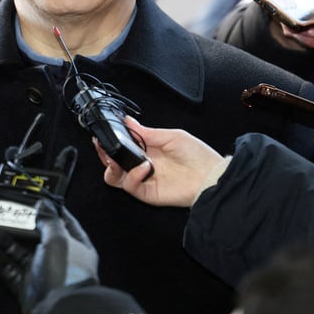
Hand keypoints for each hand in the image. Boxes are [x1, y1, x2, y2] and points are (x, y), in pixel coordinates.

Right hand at [0, 200, 98, 313]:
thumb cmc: (66, 273)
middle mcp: (58, 258)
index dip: (48, 210)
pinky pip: (7, 268)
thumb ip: (49, 220)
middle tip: (1, 213)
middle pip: (35, 236)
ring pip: (17, 251)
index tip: (33, 198)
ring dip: (0, 239)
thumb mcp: (59, 239)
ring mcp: (40, 272)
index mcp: (75, 246)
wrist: (57, 311)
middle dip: (17, 225)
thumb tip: (43, 203)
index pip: (63, 221)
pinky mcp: (24, 285)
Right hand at [97, 117, 225, 207]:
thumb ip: (146, 132)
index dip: (110, 142)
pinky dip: (132, 176)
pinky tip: (144, 166)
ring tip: (115, 158)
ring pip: (115, 177)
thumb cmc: (197, 155)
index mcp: (146, 150)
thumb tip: (128, 121)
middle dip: (104, 154)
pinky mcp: (147, 193)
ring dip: (111, 166)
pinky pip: (130, 186)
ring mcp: (143, 180)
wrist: (211, 175)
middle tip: (102, 146)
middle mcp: (141, 165)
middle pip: (113, 164)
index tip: (103, 134)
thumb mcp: (171, 136)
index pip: (121, 147)